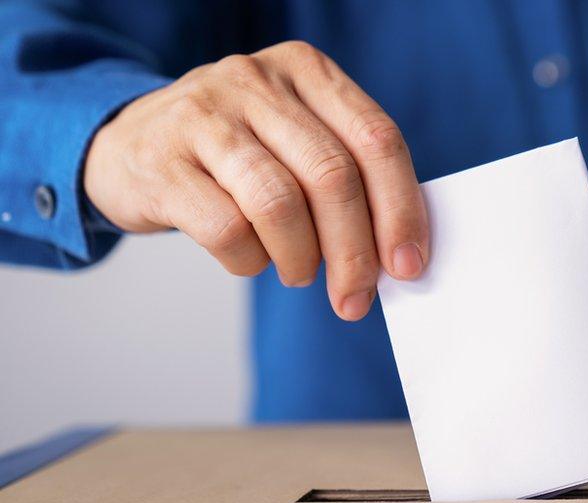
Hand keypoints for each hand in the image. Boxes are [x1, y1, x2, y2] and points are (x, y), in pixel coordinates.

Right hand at [84, 41, 428, 320]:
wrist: (129, 144)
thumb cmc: (234, 154)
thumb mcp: (294, 138)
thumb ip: (347, 176)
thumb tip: (400, 252)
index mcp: (306, 70)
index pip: (376, 139)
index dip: (401, 208)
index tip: (409, 263)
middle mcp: (256, 81)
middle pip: (332, 175)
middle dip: (355, 251)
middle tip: (356, 296)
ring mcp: (203, 115)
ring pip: (280, 203)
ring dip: (302, 258)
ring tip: (300, 273)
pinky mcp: (161, 160)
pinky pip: (226, 229)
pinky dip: (250, 261)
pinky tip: (251, 260)